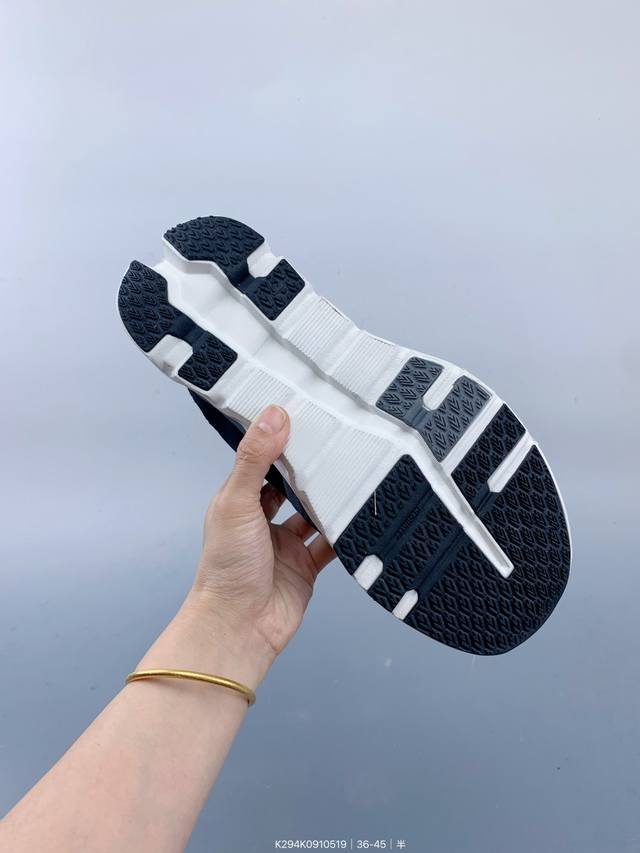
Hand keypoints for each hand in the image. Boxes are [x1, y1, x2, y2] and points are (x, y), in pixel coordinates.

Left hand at [183, 404, 334, 679]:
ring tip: (358, 470)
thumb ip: (255, 460)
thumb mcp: (237, 503)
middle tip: (341, 440)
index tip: (306, 416)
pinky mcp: (307, 567)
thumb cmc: (227, 567)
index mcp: (241, 502)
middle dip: (313, 468)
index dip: (282, 441)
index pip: (263, 462)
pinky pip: (332, 544)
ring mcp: (286, 545)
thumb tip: (274, 413)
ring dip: (332, 498)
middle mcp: (263, 521)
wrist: (240, 627)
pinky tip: (364, 515)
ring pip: (315, 513)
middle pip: (293, 486)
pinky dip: (347, 532)